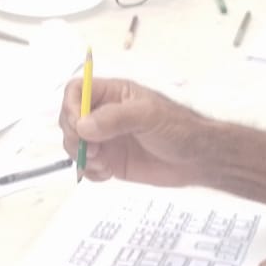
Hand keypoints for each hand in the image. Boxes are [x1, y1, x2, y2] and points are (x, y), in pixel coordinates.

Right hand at [59, 76, 212, 187]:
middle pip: (69, 119)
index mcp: (113, 94)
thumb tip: (83, 125)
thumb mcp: (148, 116)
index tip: (77, 125)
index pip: (77, 91)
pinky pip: (87, 166)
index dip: (71, 106)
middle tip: (93, 150)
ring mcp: (106, 138)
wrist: (197, 159)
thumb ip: (115, 118)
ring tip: (103, 163)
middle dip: (73, 136)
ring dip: (82, 156)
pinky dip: (91, 172)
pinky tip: (108, 173)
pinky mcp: (110, 160)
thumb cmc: (179, 129)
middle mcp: (105, 114)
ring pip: (74, 144)